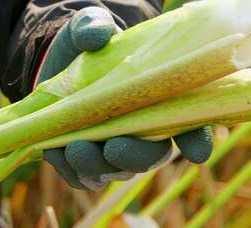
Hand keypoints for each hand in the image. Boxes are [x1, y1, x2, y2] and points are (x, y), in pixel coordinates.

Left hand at [36, 7, 213, 190]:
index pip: (191, 128)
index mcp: (161, 105)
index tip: (197, 151)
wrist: (53, 70)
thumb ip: (93, 27)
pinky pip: (81, 177)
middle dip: (133, 157)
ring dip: (96, 164)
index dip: (197, 141)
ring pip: (113, 171)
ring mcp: (113, 154)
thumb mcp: (89, 31)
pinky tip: (57, 151)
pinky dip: (70, 168)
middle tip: (113, 146)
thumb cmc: (86, 51)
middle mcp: (143, 136)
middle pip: (150, 157)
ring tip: (76, 148)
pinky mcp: (84, 165)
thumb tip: (97, 35)